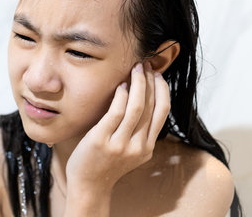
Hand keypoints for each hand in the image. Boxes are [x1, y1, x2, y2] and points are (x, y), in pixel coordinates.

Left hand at [64, 62, 170, 214]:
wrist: (89, 185)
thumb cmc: (106, 163)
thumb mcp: (130, 150)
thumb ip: (138, 131)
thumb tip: (142, 100)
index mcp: (147, 147)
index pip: (162, 112)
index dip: (162, 90)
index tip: (157, 74)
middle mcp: (138, 146)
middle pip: (151, 107)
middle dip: (150, 82)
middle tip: (145, 65)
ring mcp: (120, 144)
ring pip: (136, 108)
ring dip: (137, 84)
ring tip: (135, 69)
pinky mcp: (102, 140)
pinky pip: (116, 113)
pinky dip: (120, 96)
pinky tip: (120, 85)